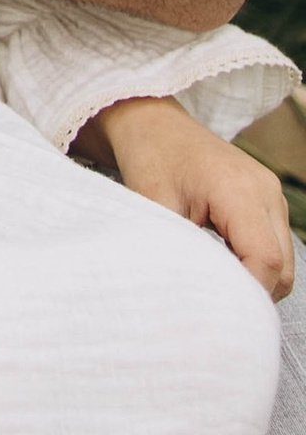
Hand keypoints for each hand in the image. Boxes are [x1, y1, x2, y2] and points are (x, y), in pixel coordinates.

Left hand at [85, 95, 296, 297]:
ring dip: (257, 277)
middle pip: (282, 266)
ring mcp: (270, 193)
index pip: (265, 259)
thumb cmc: (150, 157)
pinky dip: (256, 261)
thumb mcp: (154, 204)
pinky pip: (275, 244)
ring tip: (217, 284)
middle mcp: (265, 191)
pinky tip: (224, 264)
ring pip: (283, 259)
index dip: (248, 293)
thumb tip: (188, 294)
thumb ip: (177, 249)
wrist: (153, 121)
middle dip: (255, 292)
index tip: (219, 312)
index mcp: (239, 190)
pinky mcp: (267, 198)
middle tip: (216, 304)